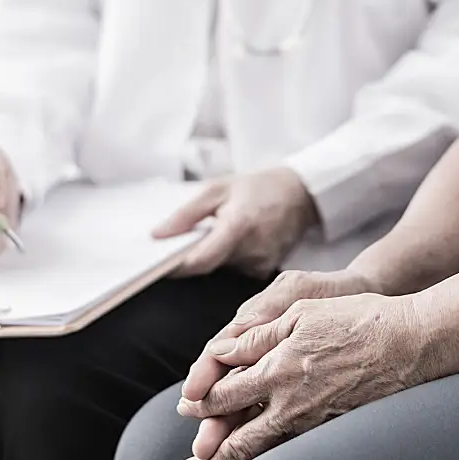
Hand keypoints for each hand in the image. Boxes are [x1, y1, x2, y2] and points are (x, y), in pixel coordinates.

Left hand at [154, 167, 317, 277]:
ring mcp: (262, 263)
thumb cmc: (259, 187)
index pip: (201, 260)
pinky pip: (236, 270)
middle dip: (195, 253)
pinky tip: (240, 239)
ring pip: (222, 268)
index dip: (177, 265)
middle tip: (199, 233)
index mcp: (239, 225)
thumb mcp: (218, 189)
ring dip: (215, 254)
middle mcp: (253, 249)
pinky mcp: (266, 271)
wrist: (300, 194)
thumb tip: (158, 235)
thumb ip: (186, 214)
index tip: (161, 264)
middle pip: (208, 265)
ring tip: (226, 230)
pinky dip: (230, 257)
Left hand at [172, 293, 426, 459]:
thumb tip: (221, 351)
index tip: (186, 405)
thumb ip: (257, 336)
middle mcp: (291, 403)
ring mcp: (313, 420)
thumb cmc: (358, 319)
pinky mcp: (333, 428)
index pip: (226, 393)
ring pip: (262, 452)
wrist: (411, 342)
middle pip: (238, 439)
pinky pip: (290, 451)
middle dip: (207, 458)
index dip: (201, 400)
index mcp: (278, 368)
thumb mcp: (300, 311)